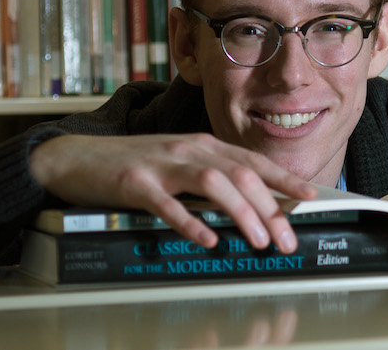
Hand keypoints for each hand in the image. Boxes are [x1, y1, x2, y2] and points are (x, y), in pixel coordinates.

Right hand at [29, 134, 316, 253]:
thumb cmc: (134, 165)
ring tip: (258, 241)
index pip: (252, 161)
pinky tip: (207, 239)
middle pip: (240, 174)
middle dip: (270, 207)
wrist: (77, 157)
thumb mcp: (180, 164)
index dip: (283, 178)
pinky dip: (190, 221)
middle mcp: (188, 149)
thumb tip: (249, 205)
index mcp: (203, 145)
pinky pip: (167, 203)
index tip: (310, 197)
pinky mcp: (135, 182)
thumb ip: (211, 178)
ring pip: (213, 182)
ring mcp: (162, 163)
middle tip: (287, 239)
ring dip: (241, 212)